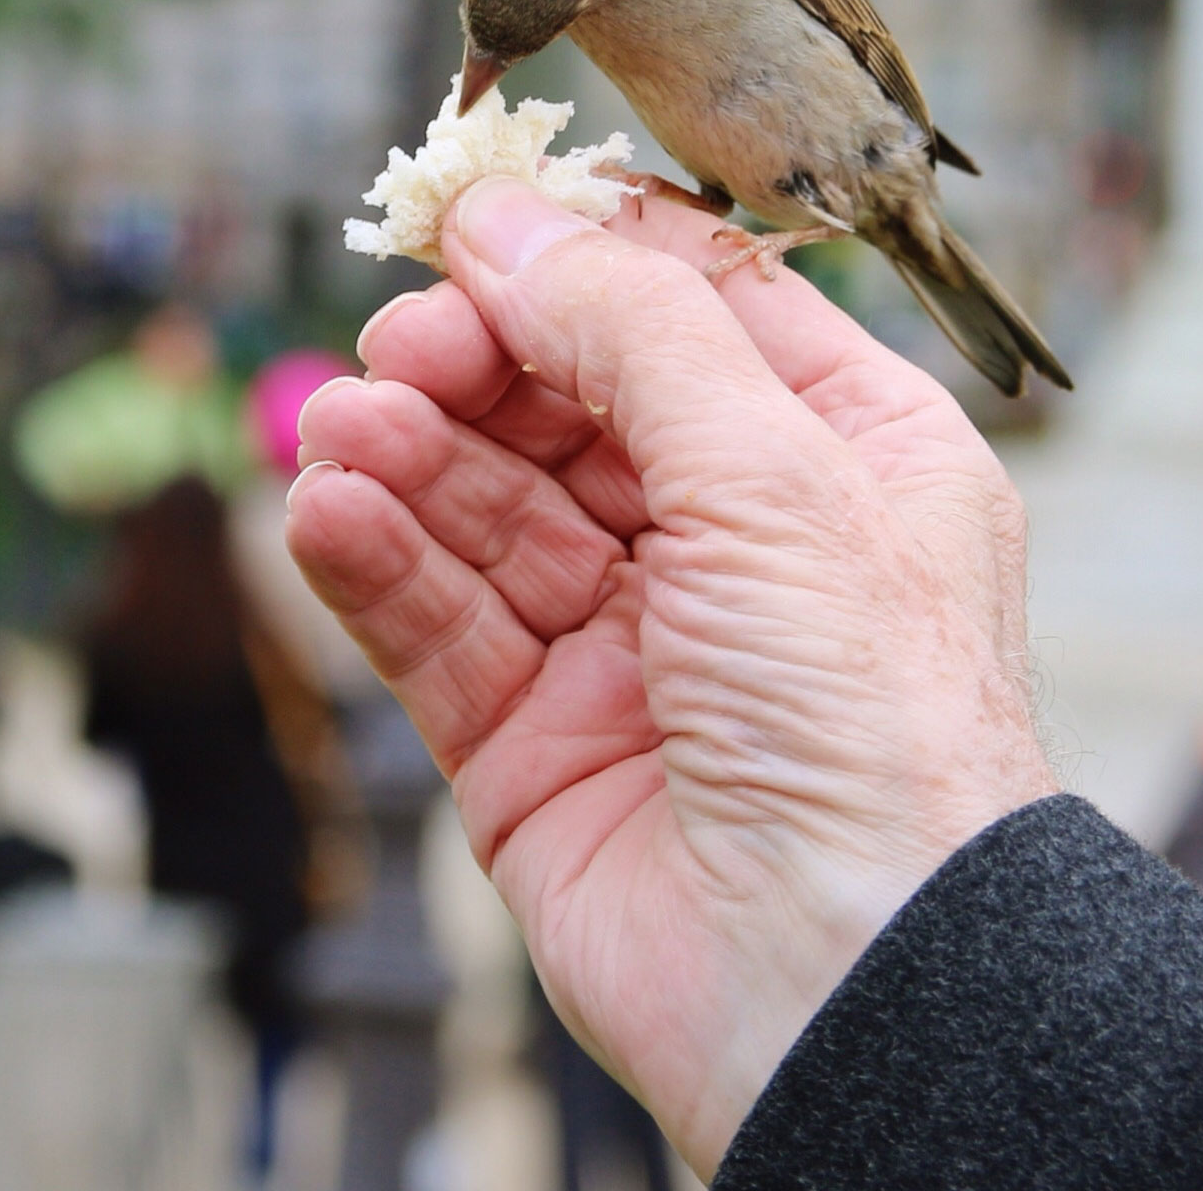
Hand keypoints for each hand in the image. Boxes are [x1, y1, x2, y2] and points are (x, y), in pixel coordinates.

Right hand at [284, 180, 1056, 1166]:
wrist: (852, 985)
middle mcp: (736, 546)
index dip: (572, 257)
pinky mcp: (530, 746)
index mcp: (841, 459)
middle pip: (563, 402)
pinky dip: (373, 561)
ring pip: (480, 511)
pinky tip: (326, 514)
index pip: (688, 310)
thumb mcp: (779, 472)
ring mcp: (626, 649)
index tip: (462, 218)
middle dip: (470, 363)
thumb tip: (506, 218)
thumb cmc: (876, 728)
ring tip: (339, 433)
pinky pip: (432, 624)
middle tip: (396, 348)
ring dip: (403, 457)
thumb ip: (631, 327)